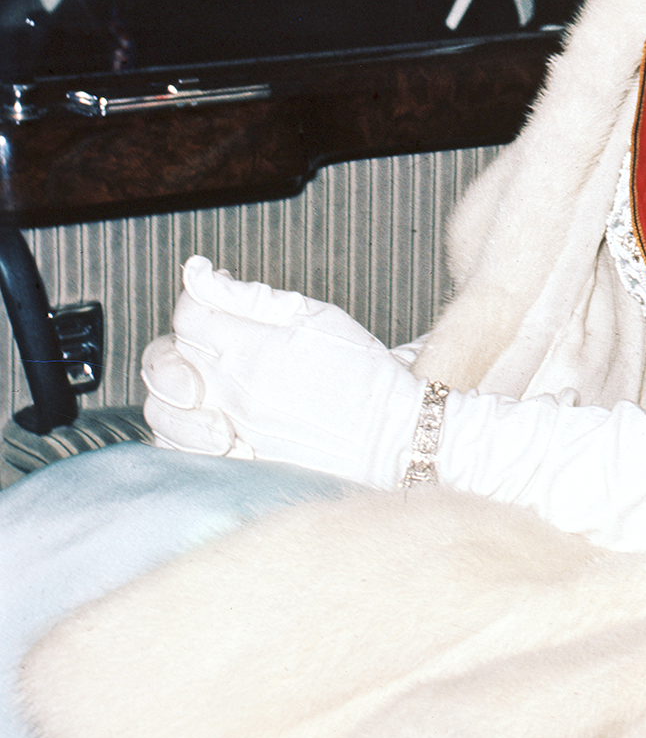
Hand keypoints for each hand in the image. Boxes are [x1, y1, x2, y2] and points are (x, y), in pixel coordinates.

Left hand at [141, 256, 424, 486]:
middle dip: (176, 341)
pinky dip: (176, 430)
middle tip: (205, 337)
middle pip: (162, 360)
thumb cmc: (363, 374)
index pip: (188, 314)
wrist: (392, 437)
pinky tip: (200, 416)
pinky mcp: (234, 465)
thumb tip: (199, 272)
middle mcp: (232, 394)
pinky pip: (177, 450)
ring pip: (159, 409)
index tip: (217, 293)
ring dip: (170, 388)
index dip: (198, 296)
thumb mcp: (316, 315)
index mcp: (251, 350)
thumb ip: (250, 295)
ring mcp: (230, 433)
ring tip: (199, 380)